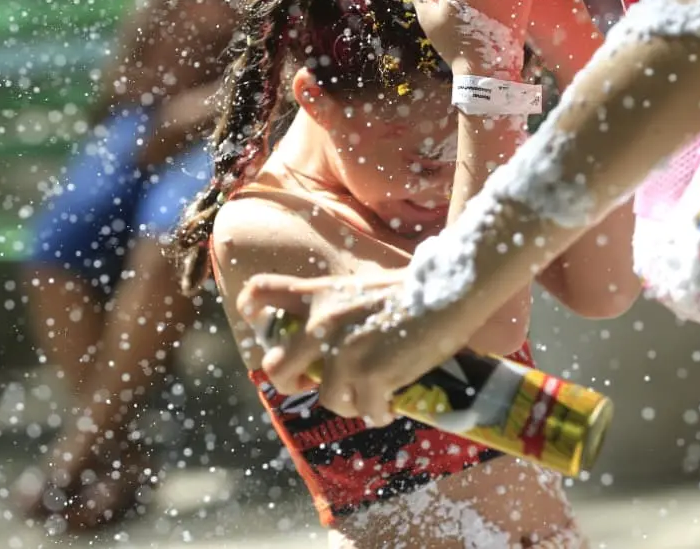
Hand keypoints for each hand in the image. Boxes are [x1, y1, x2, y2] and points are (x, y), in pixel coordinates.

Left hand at [238, 270, 473, 425]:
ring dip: (349, 402)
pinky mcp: (369, 377)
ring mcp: (343, 352)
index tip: (256, 321)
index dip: (251, 309)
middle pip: (275, 366)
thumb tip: (337, 340)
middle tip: (312, 384)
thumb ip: (341, 307)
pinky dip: (379, 412)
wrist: (447, 290)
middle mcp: (322, 323)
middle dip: (290, 382)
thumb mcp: (364, 287)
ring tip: (372, 397)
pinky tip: (392, 405)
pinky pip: (365, 411)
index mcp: (321, 294)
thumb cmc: (416, 286)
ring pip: (326, 398)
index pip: (263, 291)